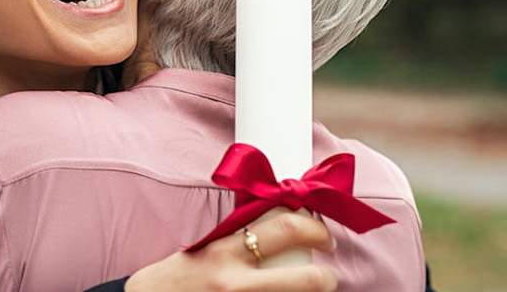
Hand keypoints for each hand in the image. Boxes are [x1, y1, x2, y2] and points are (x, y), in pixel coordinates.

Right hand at [125, 212, 338, 291]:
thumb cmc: (180, 277)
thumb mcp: (206, 247)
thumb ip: (240, 236)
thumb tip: (286, 224)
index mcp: (226, 250)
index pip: (287, 228)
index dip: (316, 230)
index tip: (323, 237)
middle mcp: (236, 282)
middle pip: (308, 279)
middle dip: (328, 279)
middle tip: (327, 277)